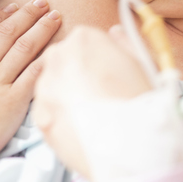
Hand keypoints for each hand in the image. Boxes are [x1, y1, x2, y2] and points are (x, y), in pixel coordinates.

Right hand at [0, 0, 61, 175]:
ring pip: (25, 46)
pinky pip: (34, 75)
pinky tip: (59, 50)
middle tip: (42, 2)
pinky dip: (48, 60)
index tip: (13, 7)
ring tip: (55, 16)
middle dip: (28, 14)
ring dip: (42, 28)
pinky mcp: (12, 101)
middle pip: (8, 31)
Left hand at [32, 25, 151, 180]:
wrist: (132, 148)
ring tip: (90, 112)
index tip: (103, 69)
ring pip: (51, 84)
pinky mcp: (39, 115)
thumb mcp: (143, 62)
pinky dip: (59, 116)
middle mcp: (58, 57)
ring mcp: (45, 87)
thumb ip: (124, 42)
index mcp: (84, 39)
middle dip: (75, 71)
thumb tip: (115, 33)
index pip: (83, 39)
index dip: (96, 56)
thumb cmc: (142, 104)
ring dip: (65, 93)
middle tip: (96, 91)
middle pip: (62, 58)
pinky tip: (80, 125)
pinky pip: (47, 109)